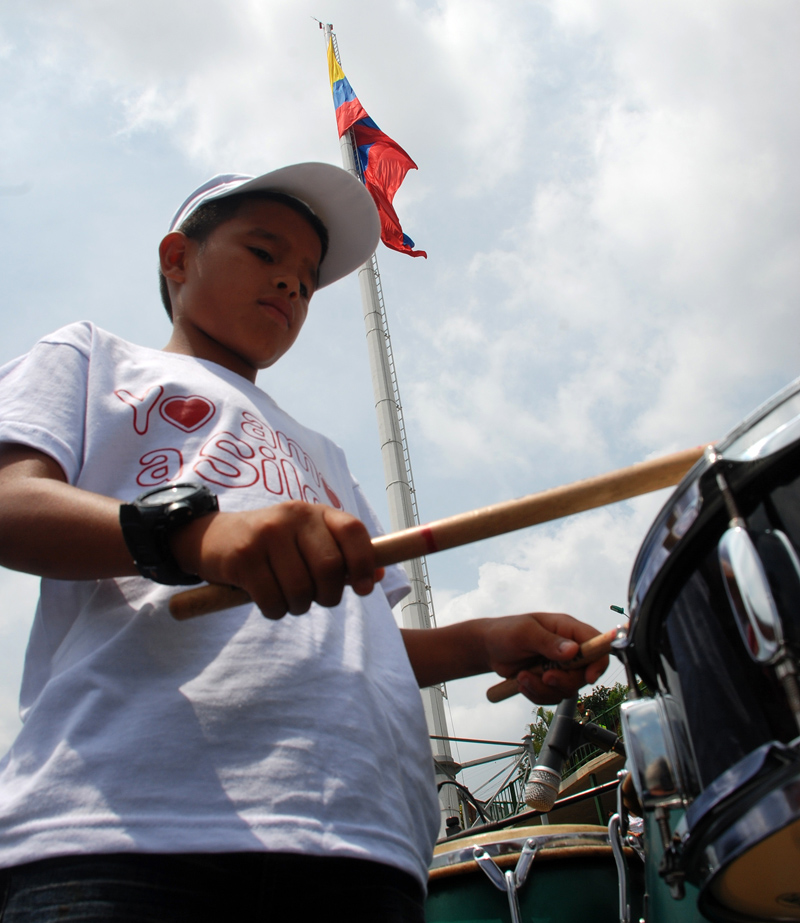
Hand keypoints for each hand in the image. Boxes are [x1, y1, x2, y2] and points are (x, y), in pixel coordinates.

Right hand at [170, 500, 381, 618]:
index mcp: (314, 512)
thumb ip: (340, 555)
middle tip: (317, 599)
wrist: (211, 538)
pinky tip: (268, 601)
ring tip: (288, 599)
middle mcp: (293, 517)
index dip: (365, 563)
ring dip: (299, 606)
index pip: (354, 531)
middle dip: (329, 595)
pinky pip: (273, 601)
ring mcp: (267, 535)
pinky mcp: (244, 558)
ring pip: (302, 590)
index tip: (365, 588)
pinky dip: (275, 611)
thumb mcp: (305, 541)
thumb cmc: (270, 546)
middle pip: (330, 568)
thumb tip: (380, 575)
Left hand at [482, 612, 607, 703]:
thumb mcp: (525, 633)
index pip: (596, 645)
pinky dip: (536, 694)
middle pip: (584, 674)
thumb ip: (548, 642)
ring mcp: (560, 666)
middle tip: (545, 677)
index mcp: (567, 629)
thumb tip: (573, 651)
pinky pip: (552, 696)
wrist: (488, 648)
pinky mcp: (549, 681)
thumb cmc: (505, 632)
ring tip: (522, 677)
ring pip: (567, 689)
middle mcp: (568, 649)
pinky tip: (521, 683)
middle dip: (563, 680)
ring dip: (543, 688)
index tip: (588, 676)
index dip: (598, 662)